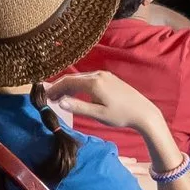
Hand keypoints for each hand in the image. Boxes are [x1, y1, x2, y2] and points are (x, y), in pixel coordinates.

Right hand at [41, 67, 164, 140]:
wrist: (143, 112)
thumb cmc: (120, 115)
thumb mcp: (98, 114)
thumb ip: (78, 107)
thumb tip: (59, 102)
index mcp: (94, 83)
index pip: (68, 82)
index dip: (54, 88)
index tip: (46, 97)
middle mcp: (98, 74)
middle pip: (73, 78)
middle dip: (60, 87)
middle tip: (50, 99)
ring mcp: (104, 75)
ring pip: (81, 78)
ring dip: (69, 86)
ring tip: (61, 98)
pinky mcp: (109, 78)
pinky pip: (89, 78)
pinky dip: (79, 85)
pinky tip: (77, 94)